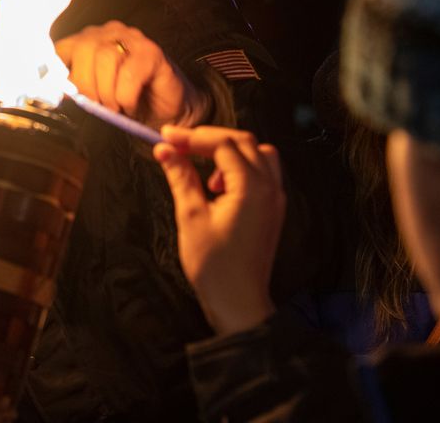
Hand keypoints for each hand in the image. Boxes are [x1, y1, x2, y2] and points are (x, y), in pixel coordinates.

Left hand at [56, 21, 206, 128]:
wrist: (164, 112)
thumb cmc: (126, 102)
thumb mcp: (94, 96)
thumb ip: (75, 88)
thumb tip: (57, 93)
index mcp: (88, 41)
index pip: (61, 48)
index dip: (56, 72)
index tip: (59, 95)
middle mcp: (108, 34)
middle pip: (84, 48)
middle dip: (85, 84)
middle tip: (96, 105)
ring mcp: (132, 39)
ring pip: (106, 57)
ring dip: (107, 92)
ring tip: (115, 107)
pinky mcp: (152, 52)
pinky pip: (130, 73)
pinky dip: (125, 96)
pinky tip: (130, 105)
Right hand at [153, 126, 284, 334]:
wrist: (239, 302)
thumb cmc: (214, 264)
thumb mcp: (191, 216)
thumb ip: (181, 177)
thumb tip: (164, 150)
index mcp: (252, 187)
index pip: (222, 144)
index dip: (192, 136)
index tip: (165, 137)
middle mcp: (270, 187)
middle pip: (243, 141)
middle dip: (209, 138)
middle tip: (178, 143)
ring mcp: (275, 198)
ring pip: (257, 153)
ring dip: (228, 151)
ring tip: (203, 167)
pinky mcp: (272, 208)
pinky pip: (262, 172)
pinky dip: (239, 167)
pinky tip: (218, 187)